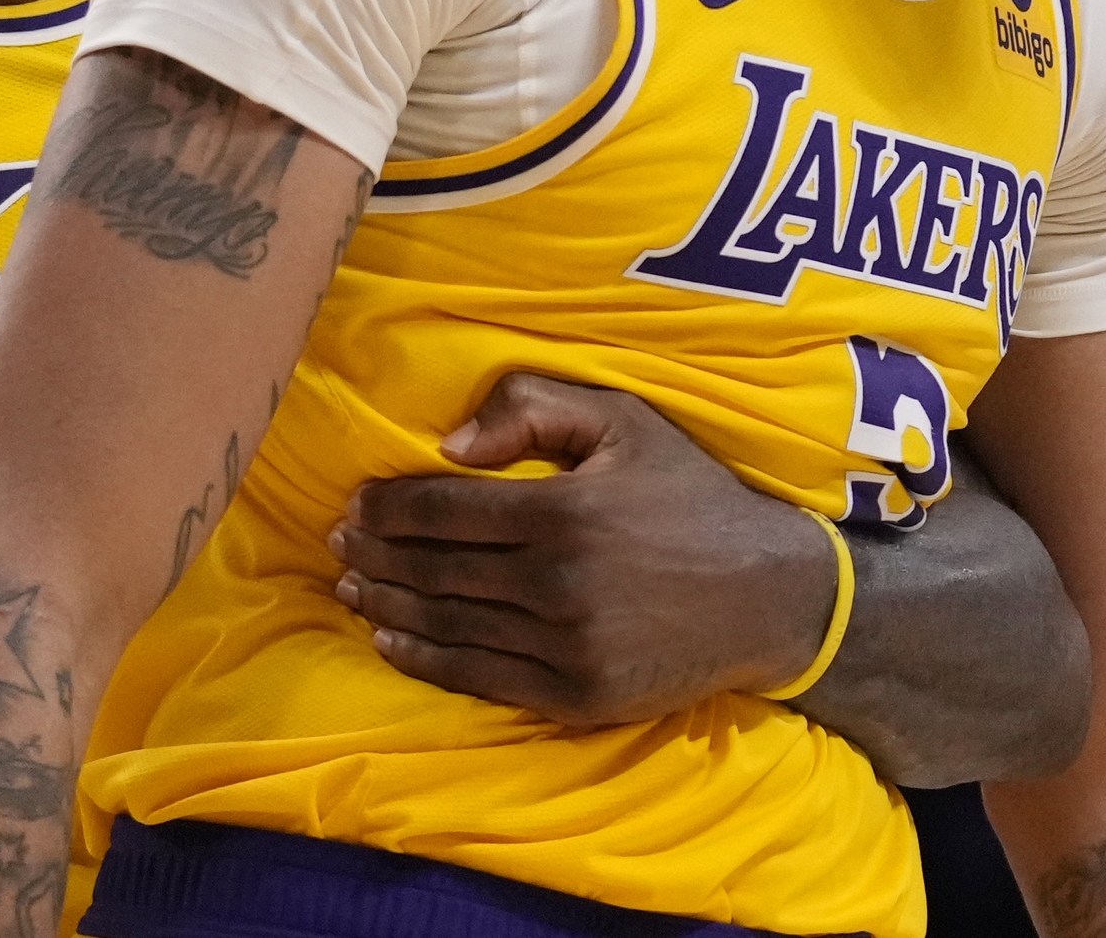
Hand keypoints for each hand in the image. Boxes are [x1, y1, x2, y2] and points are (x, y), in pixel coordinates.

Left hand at [331, 372, 837, 726]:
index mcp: (563, 511)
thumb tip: (448, 445)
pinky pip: (482, 679)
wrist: (770, 596)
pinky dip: (427, 661)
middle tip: (335, 545)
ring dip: (387, 609)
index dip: (386, 509)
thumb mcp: (625, 421)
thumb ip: (534, 407)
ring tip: (349, 591)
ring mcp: (566, 648)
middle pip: (434, 571)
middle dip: (374, 557)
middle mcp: (558, 584)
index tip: (353, 505)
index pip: (442, 509)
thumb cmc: (690, 496)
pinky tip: (393, 644)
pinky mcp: (577, 697)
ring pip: (449, 626)